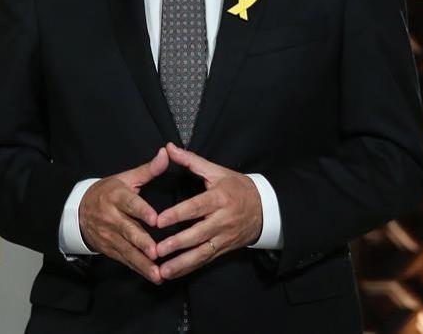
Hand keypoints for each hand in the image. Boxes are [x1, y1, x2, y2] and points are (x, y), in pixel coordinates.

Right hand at [79, 147, 168, 283]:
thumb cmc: (108, 192)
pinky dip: (138, 269)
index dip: (142, 211)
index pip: (130, 204)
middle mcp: (112, 217)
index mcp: (116, 197)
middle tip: (156, 252)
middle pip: (128, 231)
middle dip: (142, 243)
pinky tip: (152, 277)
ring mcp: (109, 236)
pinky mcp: (110, 249)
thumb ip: (147, 170)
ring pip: (127, 250)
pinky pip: (125, 260)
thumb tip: (166, 153)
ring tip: (157, 273)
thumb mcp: (125, 178)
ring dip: (142, 263)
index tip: (155, 219)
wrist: (77, 211)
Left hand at [155, 143, 261, 279]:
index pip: (196, 207)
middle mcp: (222, 220)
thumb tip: (168, 148)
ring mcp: (224, 237)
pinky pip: (205, 260)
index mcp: (220, 198)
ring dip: (181, 263)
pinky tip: (172, 274)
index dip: (178, 214)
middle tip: (157, 250)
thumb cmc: (237, 187)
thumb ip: (191, 161)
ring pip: (202, 253)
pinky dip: (188, 268)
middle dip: (177, 243)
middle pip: (198, 233)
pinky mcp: (224, 249)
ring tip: (162, 271)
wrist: (266, 209)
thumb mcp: (217, 171)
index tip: (159, 220)